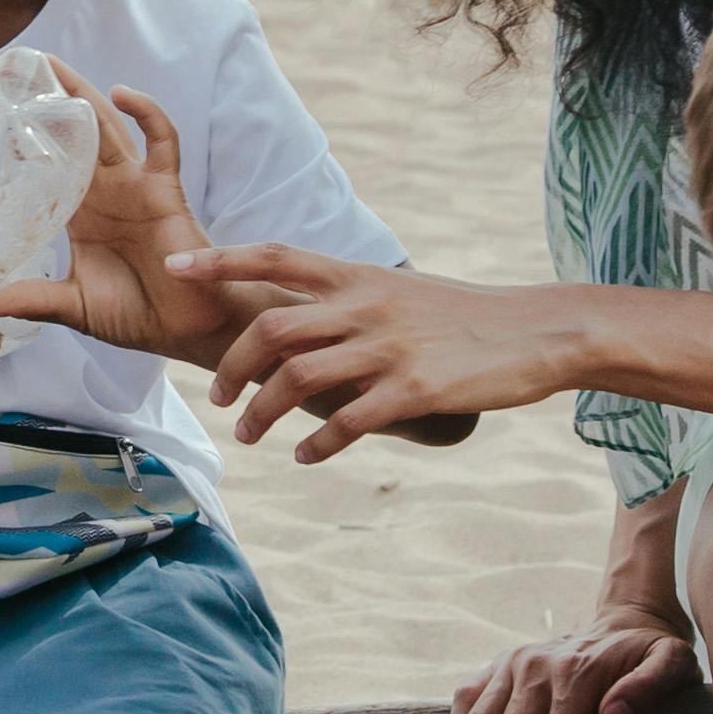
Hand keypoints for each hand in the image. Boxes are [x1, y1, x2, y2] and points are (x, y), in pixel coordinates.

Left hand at [0, 69, 221, 361]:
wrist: (184, 330)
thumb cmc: (137, 315)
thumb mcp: (75, 306)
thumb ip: (36, 300)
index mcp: (81, 214)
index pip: (48, 165)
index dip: (23, 140)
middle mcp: (105, 192)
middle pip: (74, 133)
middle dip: (48, 101)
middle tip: (14, 70)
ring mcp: (136, 185)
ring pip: (108, 126)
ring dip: (83, 93)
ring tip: (53, 66)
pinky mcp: (165, 188)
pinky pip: (161, 140)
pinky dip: (146, 112)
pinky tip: (122, 93)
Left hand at [177, 247, 581, 459]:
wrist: (537, 330)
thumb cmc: (463, 315)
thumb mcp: (400, 292)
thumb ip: (349, 302)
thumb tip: (300, 322)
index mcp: (358, 276)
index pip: (275, 256)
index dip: (221, 260)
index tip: (175, 268)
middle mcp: (365, 305)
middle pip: (272, 329)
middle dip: (233, 369)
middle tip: (220, 401)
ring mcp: (389, 347)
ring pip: (298, 379)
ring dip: (263, 415)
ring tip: (252, 437)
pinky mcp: (415, 389)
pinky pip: (347, 422)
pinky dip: (316, 444)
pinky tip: (306, 457)